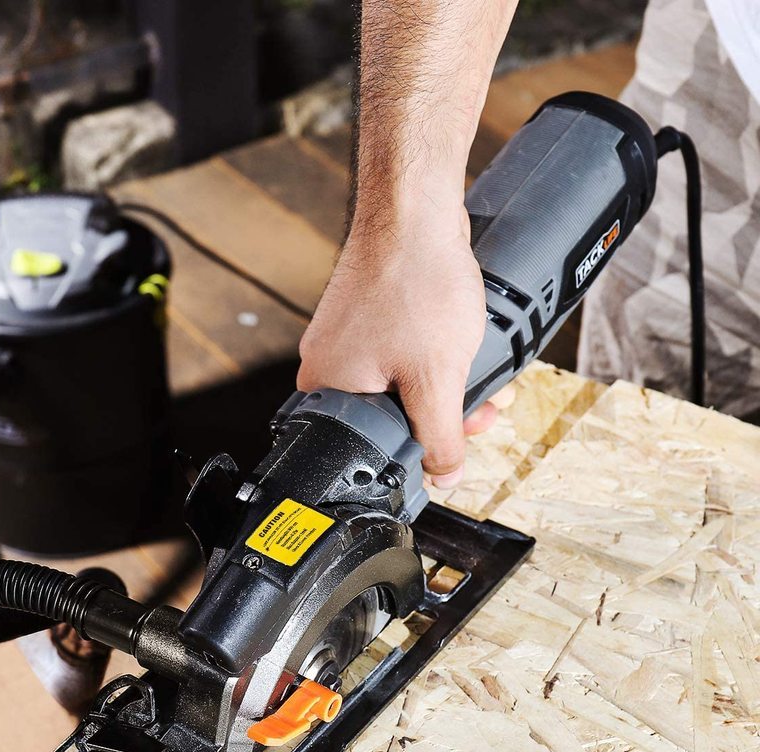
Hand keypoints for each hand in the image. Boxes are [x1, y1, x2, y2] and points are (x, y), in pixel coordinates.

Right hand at [297, 204, 500, 487]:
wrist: (415, 210)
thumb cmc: (414, 284)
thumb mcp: (436, 379)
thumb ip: (440, 437)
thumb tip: (443, 476)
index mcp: (327, 390)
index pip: (372, 448)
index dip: (422, 453)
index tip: (457, 447)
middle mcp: (328, 365)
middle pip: (391, 417)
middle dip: (447, 416)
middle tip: (482, 411)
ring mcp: (347, 338)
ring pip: (404, 384)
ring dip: (450, 386)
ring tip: (489, 377)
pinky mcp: (369, 314)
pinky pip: (404, 354)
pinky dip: (437, 357)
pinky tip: (467, 349)